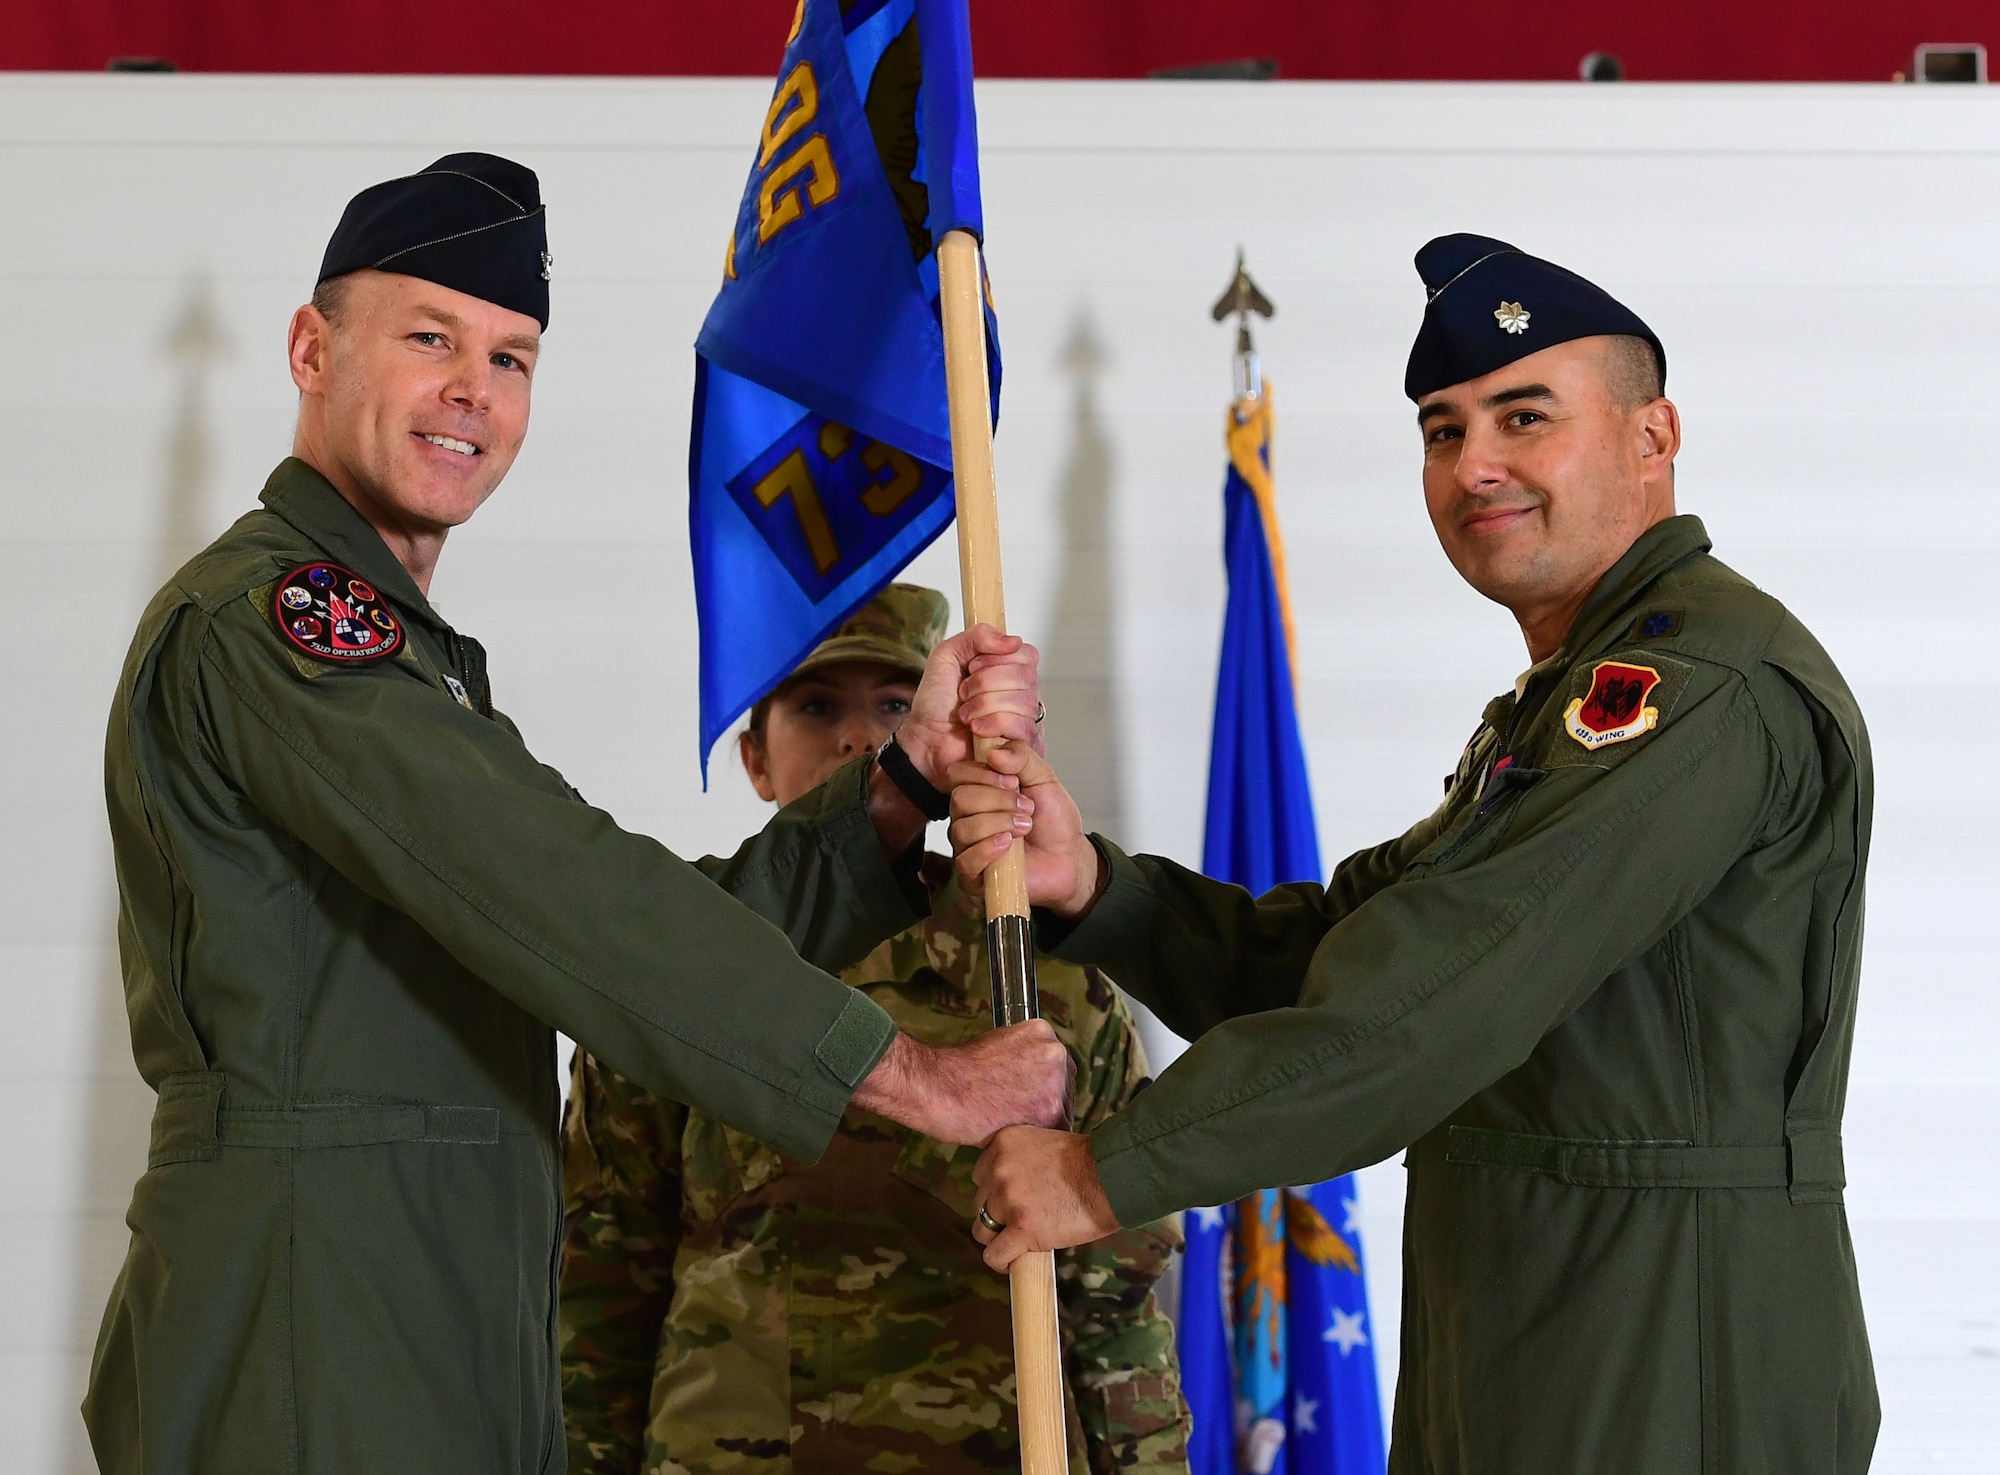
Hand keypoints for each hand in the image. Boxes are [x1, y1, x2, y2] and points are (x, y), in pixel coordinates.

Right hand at [851, 1021, 1071, 1145]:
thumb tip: (1035, 1078)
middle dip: (1046, 1103)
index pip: (1059, 1065)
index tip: (1029, 1097)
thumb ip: (1023, 1056)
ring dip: (1043, 1123)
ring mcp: (1055, 1082)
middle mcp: (1055, 1053)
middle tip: (1019, 1116)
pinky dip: (1039, 1140)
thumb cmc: (958, 1070)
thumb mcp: (997, 1044)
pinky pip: (1055, 1133)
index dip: (1044, 1086)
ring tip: (1013, 1126)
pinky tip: (1017, 1137)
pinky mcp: (1049, 1112)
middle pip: (1066, 1088)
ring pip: (1063, 1112)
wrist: (939, 1087)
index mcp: (1042, 1032)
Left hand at [897, 624, 1044, 788]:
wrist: (925, 738)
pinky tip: (977, 730)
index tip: (971, 668)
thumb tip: (1013, 641)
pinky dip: (993, 725)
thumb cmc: (936, 700)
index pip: (1027, 654)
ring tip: (966, 715)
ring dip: (984, 706)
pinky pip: (1023, 727)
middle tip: (963, 693)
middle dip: (984, 684)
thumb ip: (977, 636)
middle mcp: (1023, 691)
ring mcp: (1025, 718)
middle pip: (1025, 676)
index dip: (997, 660)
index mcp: (1010, 668)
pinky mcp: (1023, 744)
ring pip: (1023, 701)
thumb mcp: (947, 655)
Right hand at [947, 742, 1102, 917]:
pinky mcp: (973, 875)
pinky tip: (1009, 845)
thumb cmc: (1053, 820)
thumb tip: (994, 753)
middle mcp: (968, 816)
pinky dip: (989, 849)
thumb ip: (1022, 757)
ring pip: (962, 828)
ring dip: (1000, 824)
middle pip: (959, 799)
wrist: (1069, 856)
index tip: (1013, 781)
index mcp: (979, 790)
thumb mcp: (1044, 778)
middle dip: (998, 800)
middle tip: (1027, 807)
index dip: (983, 774)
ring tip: (1025, 827)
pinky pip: (965, 860)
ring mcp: (968, 846)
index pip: (957, 773)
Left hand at [971, 1125, 1119, 1269]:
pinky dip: (1003, 1262)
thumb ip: (1021, 1158)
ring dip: (999, 1238)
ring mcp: (1008, 1198)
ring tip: (1019, 1242)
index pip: (980, 1175)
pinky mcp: (1021, 1227)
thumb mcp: (1044, 1144)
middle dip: (999, 1214)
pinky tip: (1016, 1261)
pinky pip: (994, 1254)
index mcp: (1003, 1143)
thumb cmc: (1089, 1163)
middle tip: (1023, 1220)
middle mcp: (999, 1168)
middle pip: (979, 1202)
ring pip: (982, 1230)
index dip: (996, 1191)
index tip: (1015, 1200)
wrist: (1110, 1178)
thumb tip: (1011, 1184)